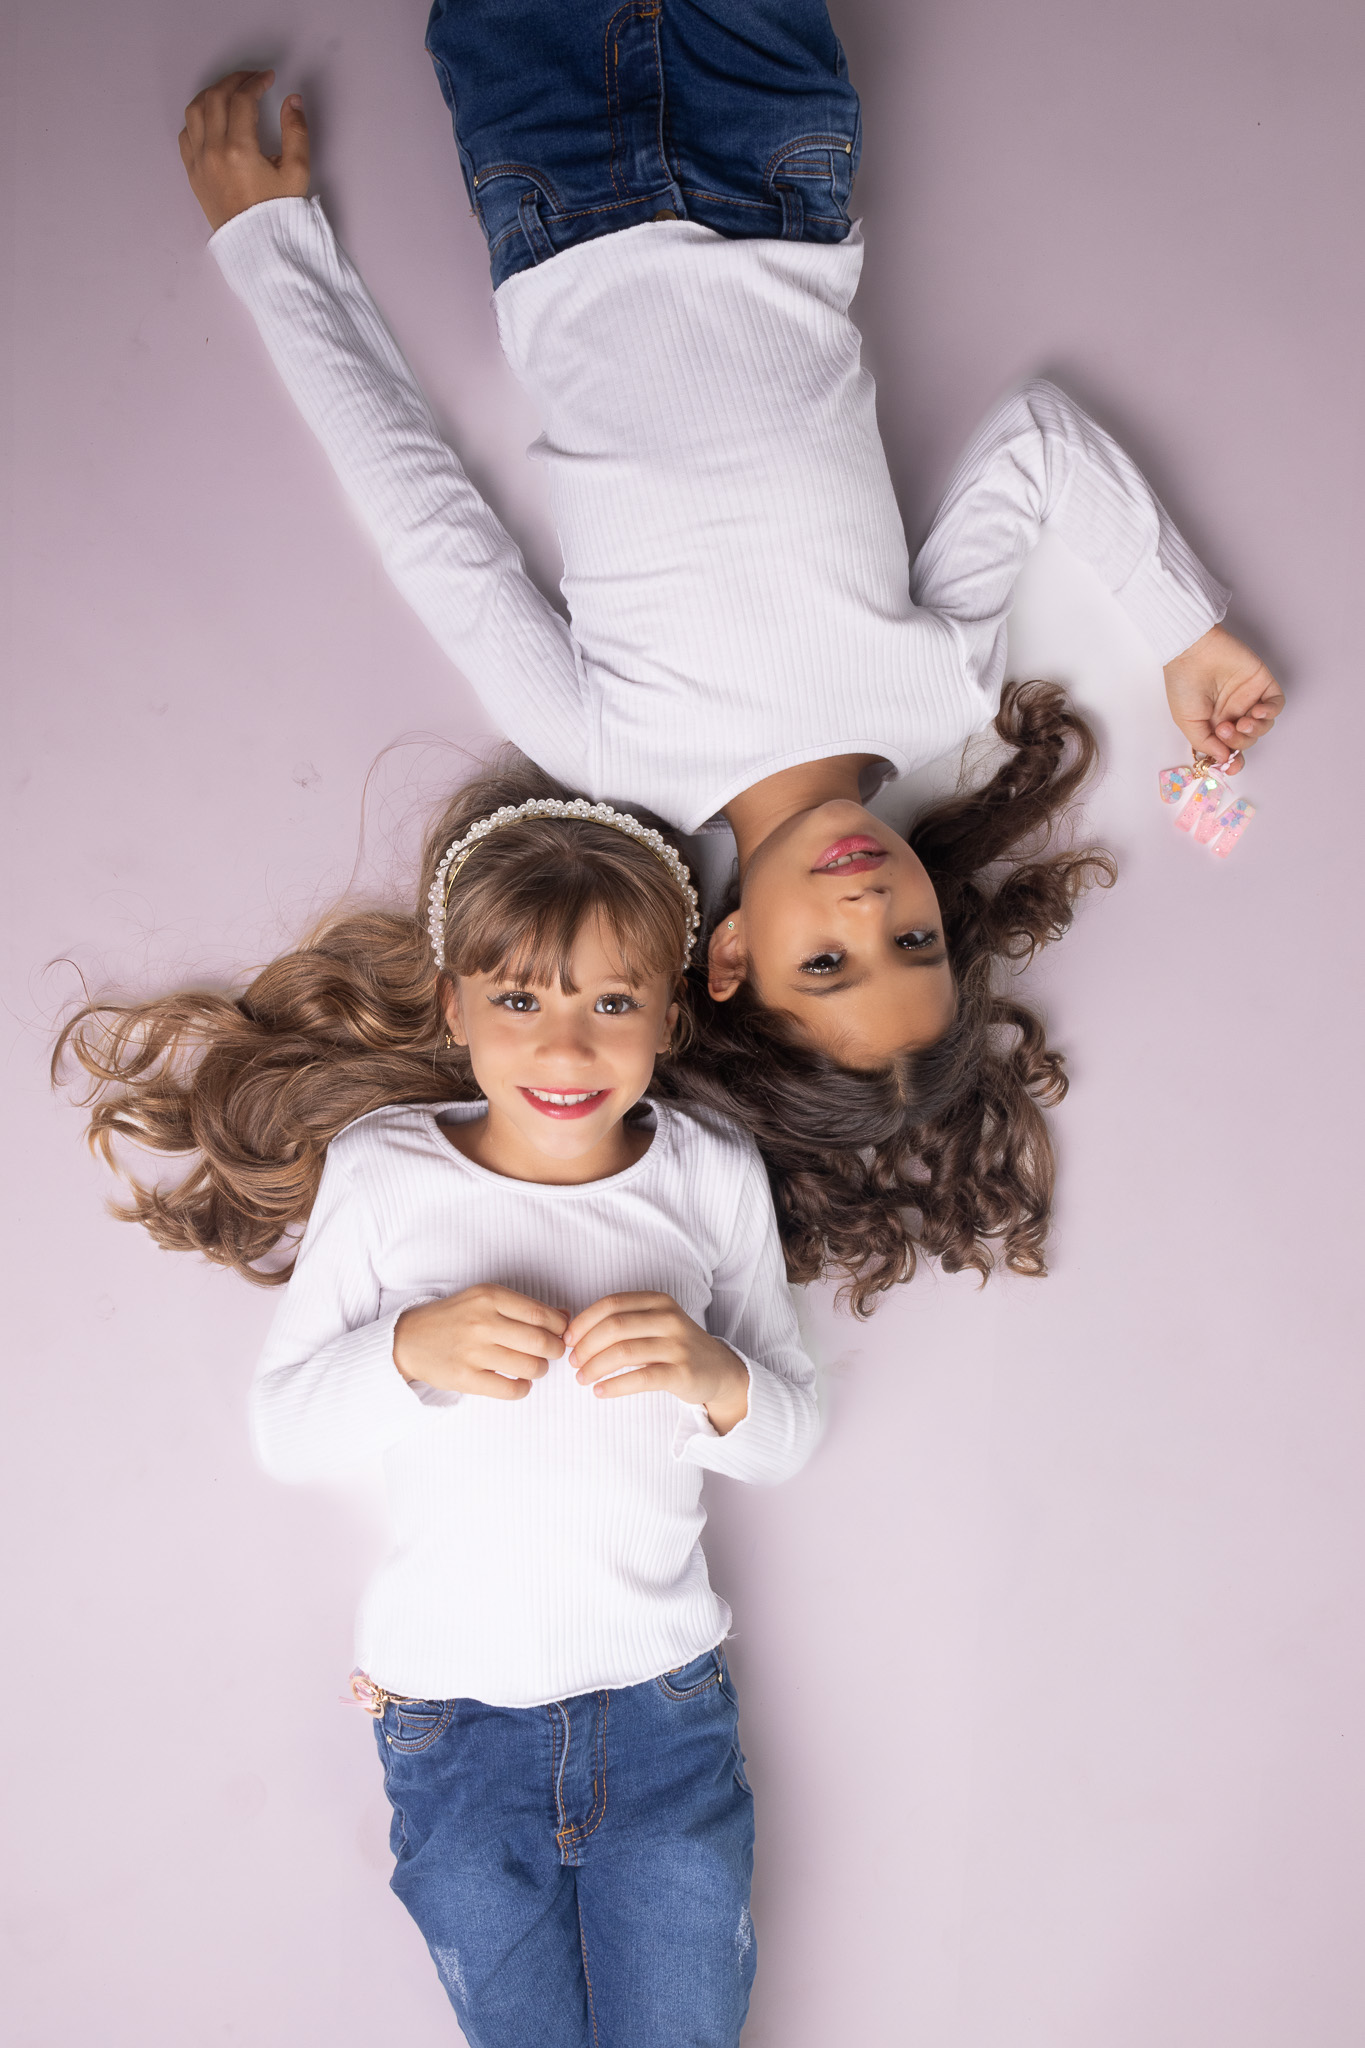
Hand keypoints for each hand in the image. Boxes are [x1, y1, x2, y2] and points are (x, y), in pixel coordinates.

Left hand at [179, 69, 309, 232]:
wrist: (257, 248)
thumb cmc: (278, 215)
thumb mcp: (296, 173)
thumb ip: (296, 132)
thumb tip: (292, 100)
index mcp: (239, 150)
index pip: (243, 100)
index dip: (256, 82)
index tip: (268, 79)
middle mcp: (213, 151)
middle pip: (216, 97)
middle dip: (234, 81)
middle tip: (250, 80)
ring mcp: (199, 162)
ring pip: (195, 110)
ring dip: (212, 94)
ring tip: (229, 92)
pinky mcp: (193, 172)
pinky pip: (186, 134)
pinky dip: (197, 118)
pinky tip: (212, 118)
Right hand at [393, 1285, 567, 1399]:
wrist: (409, 1339)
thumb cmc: (454, 1317)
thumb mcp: (484, 1299)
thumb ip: (522, 1307)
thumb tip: (564, 1316)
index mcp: (489, 1296)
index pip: (541, 1314)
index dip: (560, 1327)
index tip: (561, 1333)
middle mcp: (481, 1322)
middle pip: (540, 1341)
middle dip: (555, 1350)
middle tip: (553, 1353)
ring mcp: (472, 1351)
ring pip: (529, 1366)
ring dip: (540, 1370)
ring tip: (534, 1367)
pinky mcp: (465, 1378)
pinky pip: (510, 1389)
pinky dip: (523, 1389)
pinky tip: (519, 1383)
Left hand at [565, 1293, 749, 1434]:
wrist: (719, 1371)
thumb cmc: (676, 1347)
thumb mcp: (655, 1324)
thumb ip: (624, 1322)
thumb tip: (575, 1334)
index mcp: (658, 1301)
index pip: (611, 1304)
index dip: (584, 1322)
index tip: (568, 1340)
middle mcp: (669, 1318)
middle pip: (614, 1327)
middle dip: (586, 1346)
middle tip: (573, 1363)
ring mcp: (678, 1345)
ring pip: (624, 1352)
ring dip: (595, 1367)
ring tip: (582, 1379)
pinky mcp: (682, 1373)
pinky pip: (641, 1378)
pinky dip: (615, 1385)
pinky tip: (600, 1391)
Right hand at [1163, 624, 1283, 774]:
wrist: (1192, 652)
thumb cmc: (1183, 684)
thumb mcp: (1187, 722)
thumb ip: (1206, 743)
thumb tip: (1224, 759)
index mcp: (1214, 724)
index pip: (1230, 749)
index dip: (1233, 762)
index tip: (1230, 768)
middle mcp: (1232, 713)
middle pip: (1247, 740)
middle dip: (1239, 741)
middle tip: (1225, 729)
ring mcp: (1248, 699)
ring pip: (1263, 726)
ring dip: (1255, 730)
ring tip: (1241, 721)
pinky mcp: (1262, 684)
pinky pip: (1276, 705)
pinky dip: (1270, 713)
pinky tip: (1257, 711)